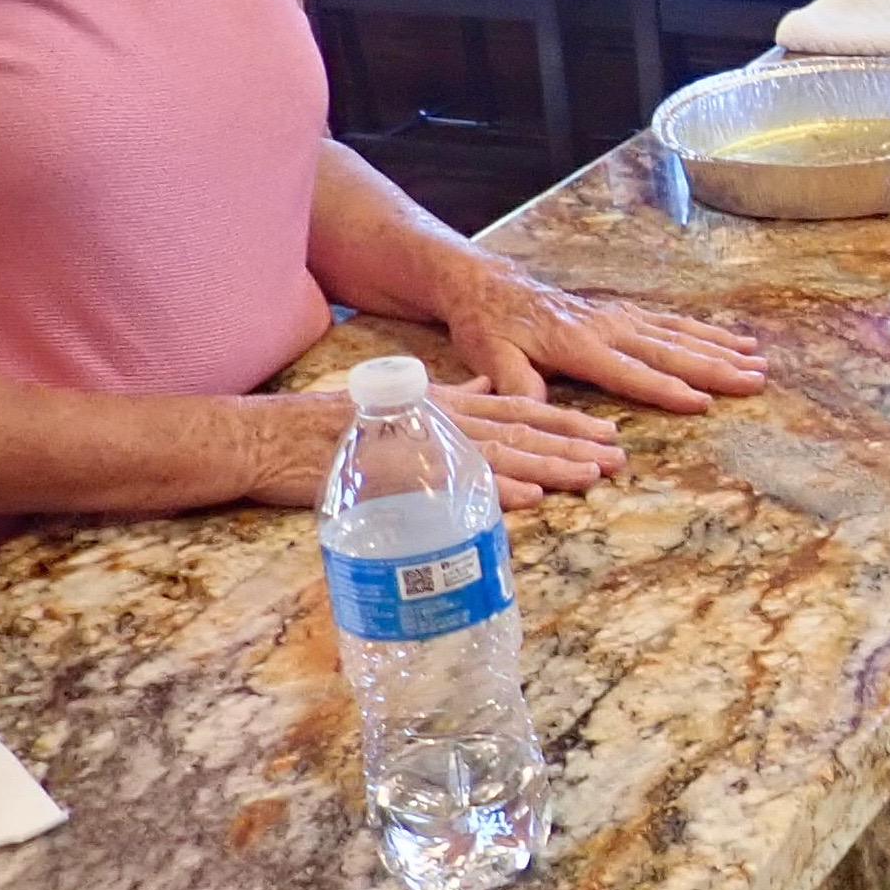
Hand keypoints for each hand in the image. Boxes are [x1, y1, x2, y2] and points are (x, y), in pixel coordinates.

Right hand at [235, 385, 628, 511]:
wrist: (270, 436)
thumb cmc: (332, 428)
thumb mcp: (401, 404)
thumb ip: (450, 400)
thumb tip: (489, 392)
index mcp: (447, 404)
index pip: (521, 411)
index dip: (568, 424)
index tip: (607, 435)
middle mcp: (442, 419)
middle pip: (523, 431)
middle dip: (574, 445)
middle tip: (619, 458)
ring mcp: (422, 445)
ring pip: (500, 455)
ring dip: (549, 466)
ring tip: (590, 476)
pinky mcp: (398, 470)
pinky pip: (453, 481)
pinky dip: (494, 488)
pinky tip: (529, 497)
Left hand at [440, 260, 767, 414]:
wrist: (488, 285)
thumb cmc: (489, 326)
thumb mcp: (491, 357)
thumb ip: (517, 383)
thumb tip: (538, 408)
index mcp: (578, 344)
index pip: (631, 372)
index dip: (667, 389)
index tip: (704, 401)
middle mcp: (607, 327)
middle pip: (670, 351)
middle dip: (715, 366)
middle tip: (756, 378)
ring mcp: (619, 317)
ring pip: (678, 335)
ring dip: (720, 348)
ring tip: (758, 360)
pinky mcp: (623, 313)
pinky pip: (671, 322)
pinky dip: (704, 331)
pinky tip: (731, 340)